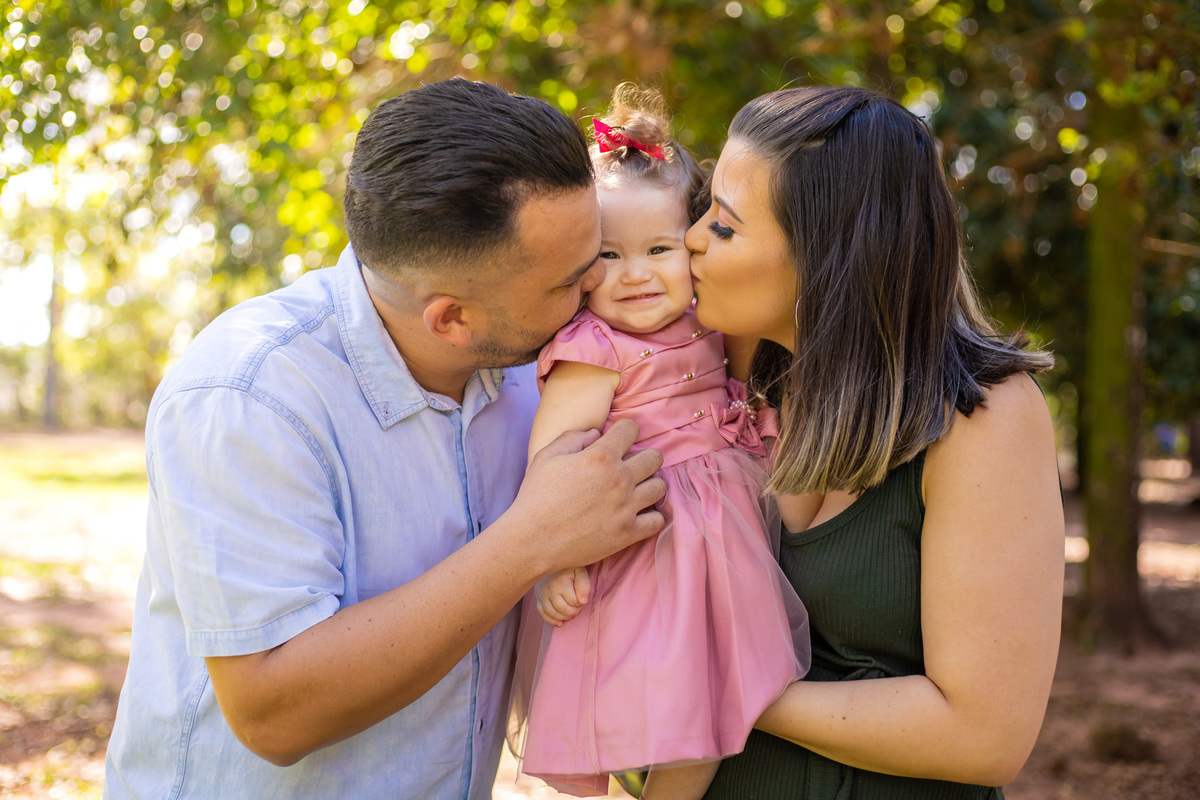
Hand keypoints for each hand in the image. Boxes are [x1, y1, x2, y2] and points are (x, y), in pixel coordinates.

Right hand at [511, 418, 664, 578]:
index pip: (632, 428)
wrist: (532, 540)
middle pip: (654, 457)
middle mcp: (619, 479)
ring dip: (649, 485)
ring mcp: (626, 508)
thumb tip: (597, 433)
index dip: (625, 430)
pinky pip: (658, 520)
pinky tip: (636, 514)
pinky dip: (650, 516)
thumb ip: (574, 437)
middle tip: (629, 466)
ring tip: (634, 490)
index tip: (619, 440)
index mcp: (600, 456)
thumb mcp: (547, 456)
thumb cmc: (536, 496)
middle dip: (644, 457)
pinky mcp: (628, 533)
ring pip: (660, 487)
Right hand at [535, 567, 590, 625]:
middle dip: (573, 612)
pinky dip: (551, 620)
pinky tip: (560, 623)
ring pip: (552, 613)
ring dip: (564, 617)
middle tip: (577, 607)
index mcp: (560, 582)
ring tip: (570, 612)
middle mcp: (549, 589)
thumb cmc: (568, 566)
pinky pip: (542, 613)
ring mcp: (541, 594)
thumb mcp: (579, 570)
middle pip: (563, 609)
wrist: (550, 560)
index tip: (582, 598)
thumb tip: (583, 601)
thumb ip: (584, 584)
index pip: (574, 602)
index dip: (580, 603)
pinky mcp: (537, 598)